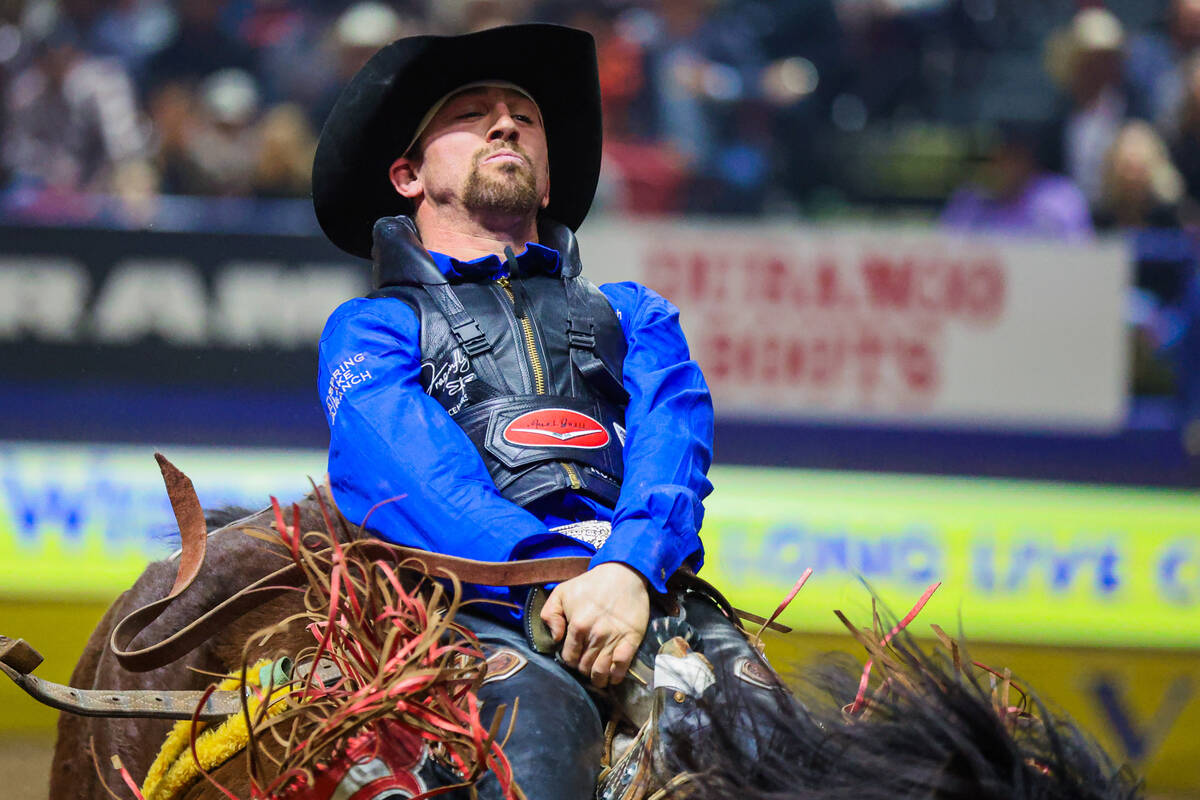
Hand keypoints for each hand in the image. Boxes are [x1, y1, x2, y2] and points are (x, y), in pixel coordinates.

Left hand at [540, 562, 649, 687]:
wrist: (623, 573)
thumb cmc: (591, 584)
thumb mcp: (562, 592)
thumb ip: (550, 615)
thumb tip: (556, 638)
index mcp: (577, 626)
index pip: (569, 658)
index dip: (570, 660)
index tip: (573, 657)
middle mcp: (595, 636)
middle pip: (585, 667)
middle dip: (583, 669)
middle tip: (585, 664)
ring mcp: (614, 639)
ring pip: (602, 671)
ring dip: (598, 678)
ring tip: (597, 677)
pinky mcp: (631, 639)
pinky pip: (622, 666)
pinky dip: (616, 676)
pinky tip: (613, 677)